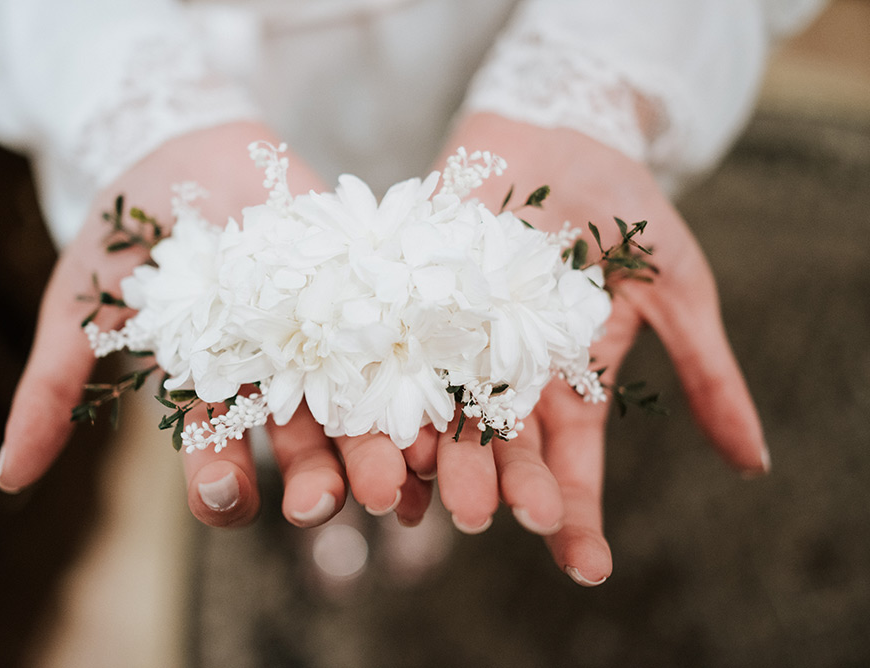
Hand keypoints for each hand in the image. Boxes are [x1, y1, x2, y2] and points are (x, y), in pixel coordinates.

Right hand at [0, 122, 423, 527]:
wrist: (182, 147)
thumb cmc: (124, 233)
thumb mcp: (78, 306)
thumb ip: (51, 388)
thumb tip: (8, 481)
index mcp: (212, 393)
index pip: (218, 458)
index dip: (222, 483)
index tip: (225, 495)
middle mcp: (275, 378)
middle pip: (302, 444)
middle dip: (315, 480)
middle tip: (326, 505)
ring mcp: (323, 336)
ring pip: (357, 405)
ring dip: (379, 447)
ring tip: (399, 482)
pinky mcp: (361, 289)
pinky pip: (394, 338)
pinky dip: (417, 374)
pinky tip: (440, 408)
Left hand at [401, 113, 768, 584]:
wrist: (564, 133)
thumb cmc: (626, 210)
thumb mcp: (678, 288)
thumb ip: (704, 373)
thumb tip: (756, 464)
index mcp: (568, 383)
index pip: (571, 463)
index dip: (576, 512)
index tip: (586, 565)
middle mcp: (508, 375)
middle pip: (501, 446)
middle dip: (499, 486)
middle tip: (490, 521)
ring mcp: (460, 339)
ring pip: (447, 409)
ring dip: (439, 453)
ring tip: (432, 492)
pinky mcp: (419, 298)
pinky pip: (404, 347)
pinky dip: (396, 385)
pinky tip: (386, 425)